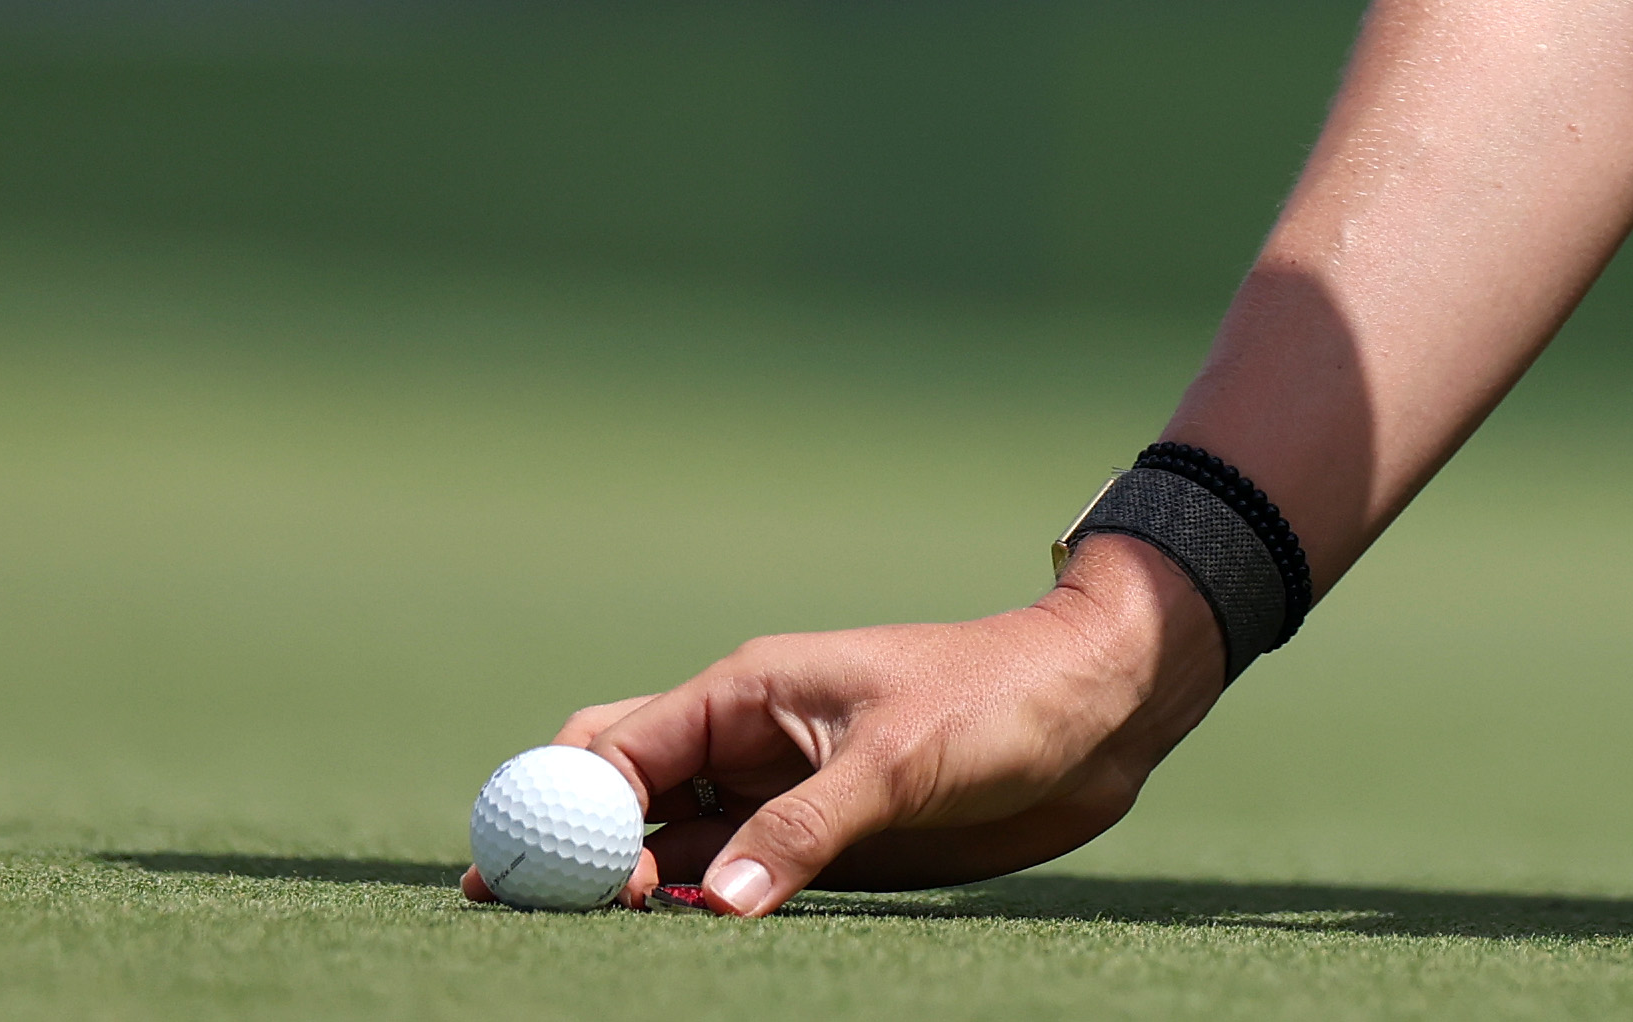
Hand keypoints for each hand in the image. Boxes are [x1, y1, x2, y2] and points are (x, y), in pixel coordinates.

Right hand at [480, 547, 1228, 914]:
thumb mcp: (901, 760)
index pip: (619, 747)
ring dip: (628, 887)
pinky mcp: (817, 842)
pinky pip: (727, 877)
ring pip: (666, 843)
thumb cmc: (1002, 700)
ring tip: (602, 943)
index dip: (568, 812)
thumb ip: (804, 830)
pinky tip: (680, 940)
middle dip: (571, 845)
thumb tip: (711, 906)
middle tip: (537, 917)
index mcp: (748, 691)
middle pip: (619, 788)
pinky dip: (692, 908)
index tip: (549, 881)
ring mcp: (778, 794)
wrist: (1095, 710)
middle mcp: (747, 741)